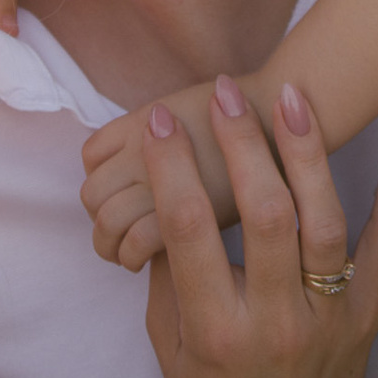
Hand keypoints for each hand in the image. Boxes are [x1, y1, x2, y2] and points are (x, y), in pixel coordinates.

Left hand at [83, 77, 239, 270]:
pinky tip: (147, 261)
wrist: (285, 129)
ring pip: (107, 220)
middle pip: (93, 192)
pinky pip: (135, 241)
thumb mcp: (196, 116)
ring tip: (130, 252)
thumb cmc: (251, 125)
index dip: (101, 177)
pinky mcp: (177, 220)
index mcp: (142, 123)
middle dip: (102, 214)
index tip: (121, 194)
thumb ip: (166, 142)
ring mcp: (157, 184)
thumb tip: (145, 168)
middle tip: (123, 230)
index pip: (91, 155)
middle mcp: (141, 151)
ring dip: (111, 241)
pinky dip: (132, 254)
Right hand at [145, 76, 377, 377]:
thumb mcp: (170, 350)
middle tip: (224, 91)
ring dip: (306, 154)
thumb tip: (159, 195)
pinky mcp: (367, 317)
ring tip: (291, 96)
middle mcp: (275, 322)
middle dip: (239, 145)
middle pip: (261, 215)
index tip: (159, 121)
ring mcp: (329, 319)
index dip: (171, 169)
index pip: (187, 232)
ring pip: (322, 222)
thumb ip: (165, 275)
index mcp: (216, 331)